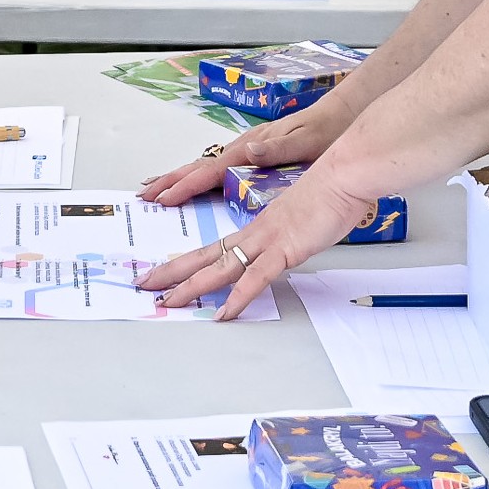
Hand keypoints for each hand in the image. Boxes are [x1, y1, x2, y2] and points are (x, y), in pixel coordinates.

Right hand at [136, 94, 354, 205]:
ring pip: (206, 168)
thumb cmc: (326, 131)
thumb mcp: (306, 141)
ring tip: (158, 191)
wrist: (341, 116)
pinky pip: (220, 170)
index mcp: (252, 149)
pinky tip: (195, 185)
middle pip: (200, 167)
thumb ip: (277, 147)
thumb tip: (248, 151)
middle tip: (144, 195)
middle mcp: (245, 149)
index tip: (163, 197)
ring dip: (180, 180)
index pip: (211, 170)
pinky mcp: (255, 156)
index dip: (185, 185)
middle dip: (170, 182)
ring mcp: (248, 152)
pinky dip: (200, 178)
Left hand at [137, 161, 379, 319]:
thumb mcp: (301, 218)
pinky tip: (225, 313)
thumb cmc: (330, 193)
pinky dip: (239, 296)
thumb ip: (287, 234)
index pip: (212, 248)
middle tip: (144, 284)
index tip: (165, 273)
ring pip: (220, 266)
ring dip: (192, 286)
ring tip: (169, 301)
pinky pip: (256, 277)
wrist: (344, 175)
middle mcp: (253, 233)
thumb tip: (281, 246)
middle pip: (203, 256)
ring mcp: (267, 240)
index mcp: (256, 227)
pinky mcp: (285, 248)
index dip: (186, 262)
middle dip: (171, 272)